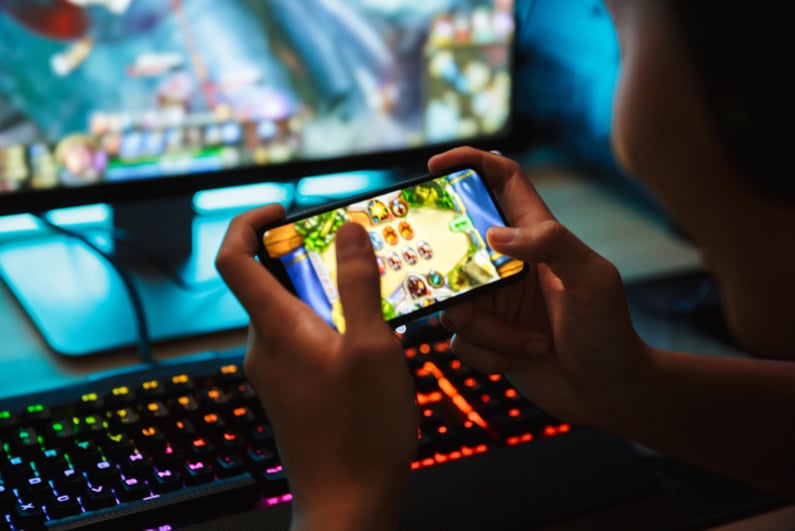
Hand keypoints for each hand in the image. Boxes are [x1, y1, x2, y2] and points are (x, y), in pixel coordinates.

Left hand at [216, 205, 417, 530]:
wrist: (348, 501)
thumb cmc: (361, 429)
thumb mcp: (372, 346)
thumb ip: (358, 284)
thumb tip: (348, 232)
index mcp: (275, 327)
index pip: (233, 258)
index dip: (248, 222)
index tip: (283, 210)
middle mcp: (264, 346)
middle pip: (267, 280)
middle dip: (308, 257)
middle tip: (354, 255)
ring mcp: (275, 371)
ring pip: (291, 311)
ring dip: (326, 294)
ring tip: (374, 298)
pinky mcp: (290, 390)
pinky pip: (301, 340)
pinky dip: (329, 324)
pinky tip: (369, 340)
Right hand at [430, 147, 651, 426]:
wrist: (608, 390)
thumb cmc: (608, 330)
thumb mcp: (592, 278)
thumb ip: (552, 243)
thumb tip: (494, 235)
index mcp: (535, 236)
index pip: (500, 181)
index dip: (469, 163)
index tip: (434, 165)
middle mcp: (507, 263)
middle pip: (456, 248)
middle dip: (454, 275)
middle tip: (466, 293)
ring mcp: (493, 300)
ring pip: (453, 303)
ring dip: (488, 331)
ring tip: (530, 345)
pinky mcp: (485, 336)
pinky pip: (459, 340)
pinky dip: (488, 354)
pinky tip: (522, 360)